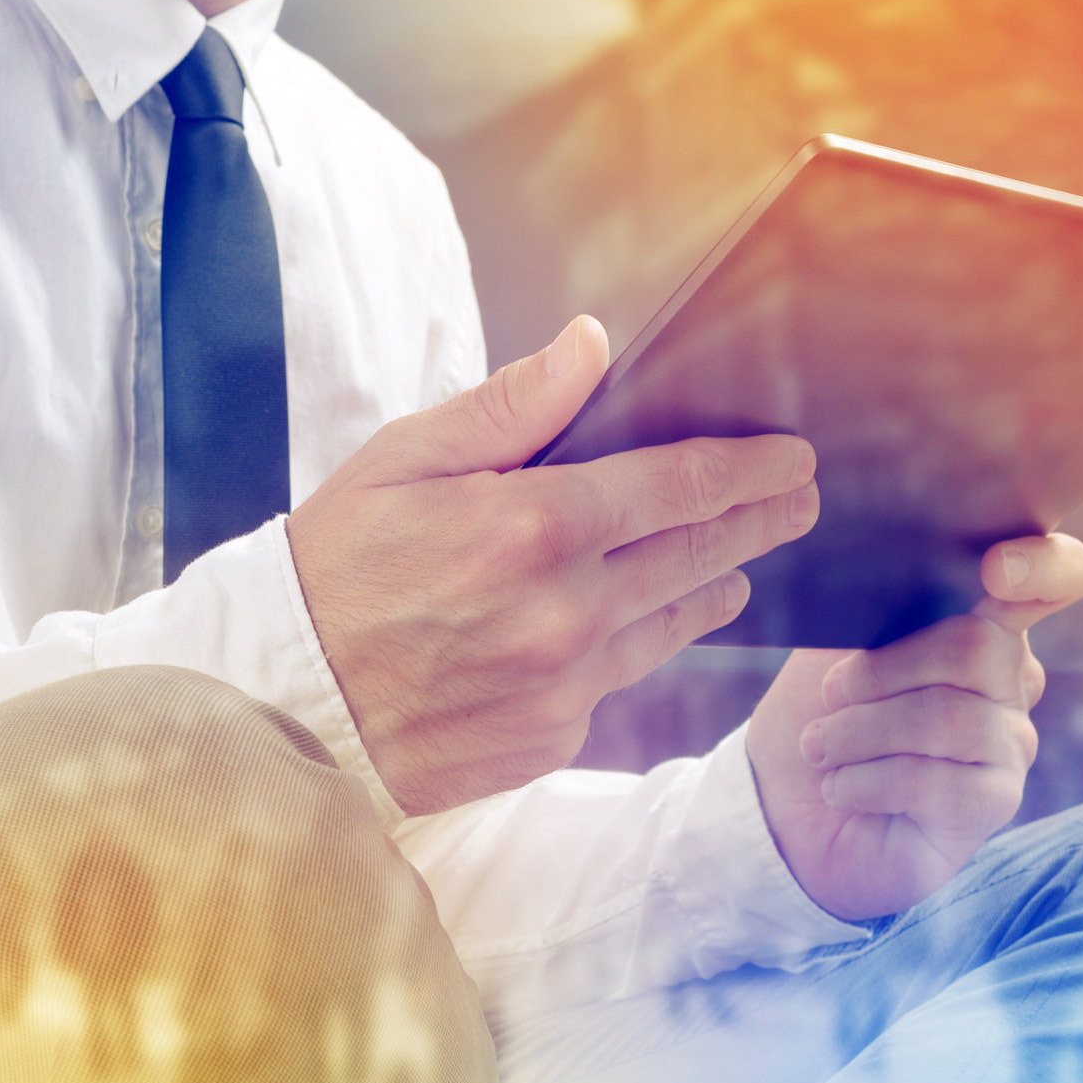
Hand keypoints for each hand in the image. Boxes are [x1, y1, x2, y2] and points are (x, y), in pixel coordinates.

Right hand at [287, 317, 820, 815]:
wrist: (284, 700)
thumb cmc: (334, 565)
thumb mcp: (407, 459)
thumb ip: (513, 405)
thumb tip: (592, 343)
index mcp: (534, 527)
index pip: (683, 487)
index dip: (751, 470)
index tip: (793, 459)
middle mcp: (566, 612)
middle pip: (699, 556)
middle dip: (759, 523)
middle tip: (798, 503)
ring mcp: (564, 685)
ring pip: (672, 626)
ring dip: (714, 586)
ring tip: (737, 566)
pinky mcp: (550, 739)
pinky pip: (618, 684)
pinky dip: (635, 647)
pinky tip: (640, 624)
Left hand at [746, 535, 1082, 920]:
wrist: (785, 814)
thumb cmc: (815, 720)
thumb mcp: (829, 648)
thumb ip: (876, 607)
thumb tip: (895, 579)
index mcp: (980, 622)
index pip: (1056, 577)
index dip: (1044, 567)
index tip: (997, 570)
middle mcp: (1011, 680)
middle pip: (977, 646)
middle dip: (881, 671)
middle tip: (827, 697)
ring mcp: (1010, 744)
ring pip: (946, 718)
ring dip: (858, 732)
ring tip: (819, 748)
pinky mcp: (993, 804)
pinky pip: (932, 781)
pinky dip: (863, 781)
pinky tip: (838, 788)